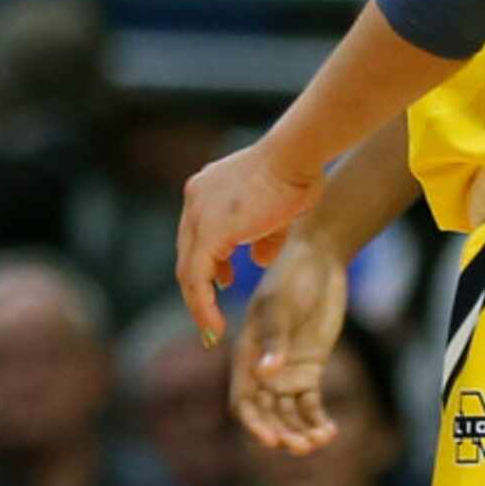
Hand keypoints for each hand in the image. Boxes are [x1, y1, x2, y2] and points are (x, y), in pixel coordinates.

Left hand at [176, 141, 323, 344]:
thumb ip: (264, 238)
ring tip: (210, 328)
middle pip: (188, 253)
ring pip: (188, 270)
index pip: (198, 235)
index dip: (209, 262)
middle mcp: (196, 199)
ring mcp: (198, 214)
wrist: (296, 156)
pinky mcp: (208, 232)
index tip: (223, 283)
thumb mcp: (278, 214)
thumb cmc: (296, 176)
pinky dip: (202, 305)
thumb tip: (258, 262)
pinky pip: (196, 278)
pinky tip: (213, 326)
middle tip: (209, 317)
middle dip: (199, 288)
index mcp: (207, 189)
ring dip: (199, 303)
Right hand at [232, 224, 349, 454]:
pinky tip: (331, 430)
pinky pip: (310, 406)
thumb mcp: (282, 306)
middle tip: (304, 445)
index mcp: (246, 354)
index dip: (255, 424)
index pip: (243, 401)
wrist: (320, 260)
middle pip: (267, 415)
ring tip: (321, 438)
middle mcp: (263, 368)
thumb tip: (265, 375)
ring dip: (301, 431)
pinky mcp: (309, 370)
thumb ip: (274, 340)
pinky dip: (318, 421)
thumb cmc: (293, 277)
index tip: (273, 440)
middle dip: (282, 433)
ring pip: (289, 415)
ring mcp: (287, 371)